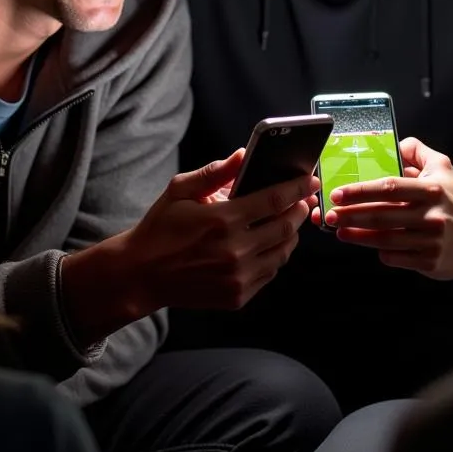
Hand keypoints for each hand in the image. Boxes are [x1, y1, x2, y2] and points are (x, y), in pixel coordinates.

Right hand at [124, 149, 316, 310]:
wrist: (141, 275)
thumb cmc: (160, 228)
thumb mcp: (180, 190)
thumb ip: (215, 172)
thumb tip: (243, 155)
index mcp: (222, 220)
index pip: (274, 200)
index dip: (297, 188)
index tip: (310, 180)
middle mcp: (234, 251)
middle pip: (286, 227)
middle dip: (300, 209)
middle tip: (304, 199)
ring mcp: (237, 277)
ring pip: (282, 252)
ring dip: (292, 234)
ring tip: (289, 219)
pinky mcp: (237, 296)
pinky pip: (269, 272)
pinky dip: (276, 255)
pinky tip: (270, 243)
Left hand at [314, 137, 452, 289]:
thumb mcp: (444, 169)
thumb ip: (418, 152)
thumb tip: (396, 143)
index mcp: (431, 191)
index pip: (389, 188)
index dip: (361, 190)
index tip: (339, 192)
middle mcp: (430, 216)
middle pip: (381, 215)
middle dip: (351, 214)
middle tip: (329, 214)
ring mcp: (429, 242)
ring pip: (384, 239)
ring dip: (357, 235)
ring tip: (338, 229)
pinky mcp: (428, 262)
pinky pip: (395, 257)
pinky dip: (379, 251)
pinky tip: (365, 244)